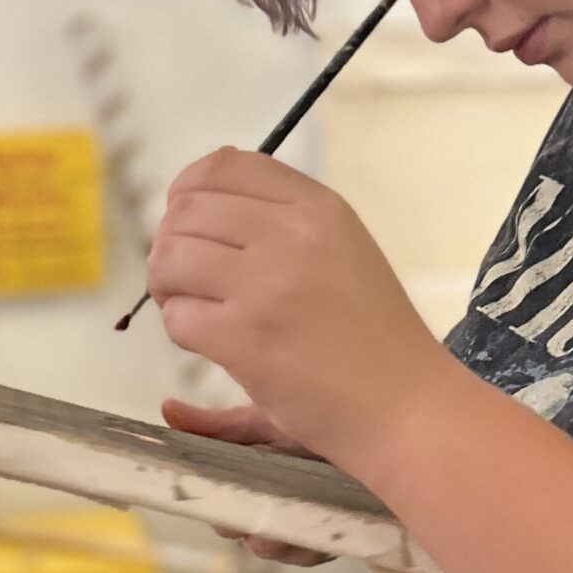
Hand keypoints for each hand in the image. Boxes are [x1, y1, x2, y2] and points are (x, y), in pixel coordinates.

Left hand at [147, 150, 458, 479]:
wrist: (406, 406)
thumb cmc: (373, 334)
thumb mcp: (344, 249)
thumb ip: (282, 219)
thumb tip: (193, 197)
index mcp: (319, 207)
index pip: (225, 165)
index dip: (188, 190)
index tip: (187, 223)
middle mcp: (293, 235)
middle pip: (186, 210)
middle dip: (169, 244)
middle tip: (186, 280)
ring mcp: (268, 285)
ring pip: (169, 258)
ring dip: (166, 285)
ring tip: (191, 307)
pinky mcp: (246, 338)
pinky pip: (178, 317)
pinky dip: (181, 331)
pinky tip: (210, 343)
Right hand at [161, 396, 331, 565]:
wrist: (372, 430)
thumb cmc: (315, 422)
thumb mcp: (262, 421)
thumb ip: (214, 426)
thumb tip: (167, 408)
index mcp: (247, 479)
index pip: (216, 504)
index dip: (212, 505)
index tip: (213, 499)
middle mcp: (268, 506)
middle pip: (239, 530)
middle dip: (242, 523)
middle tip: (254, 508)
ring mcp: (297, 524)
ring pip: (271, 547)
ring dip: (275, 538)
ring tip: (288, 519)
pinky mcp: (329, 537)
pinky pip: (308, 553)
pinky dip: (309, 546)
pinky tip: (318, 530)